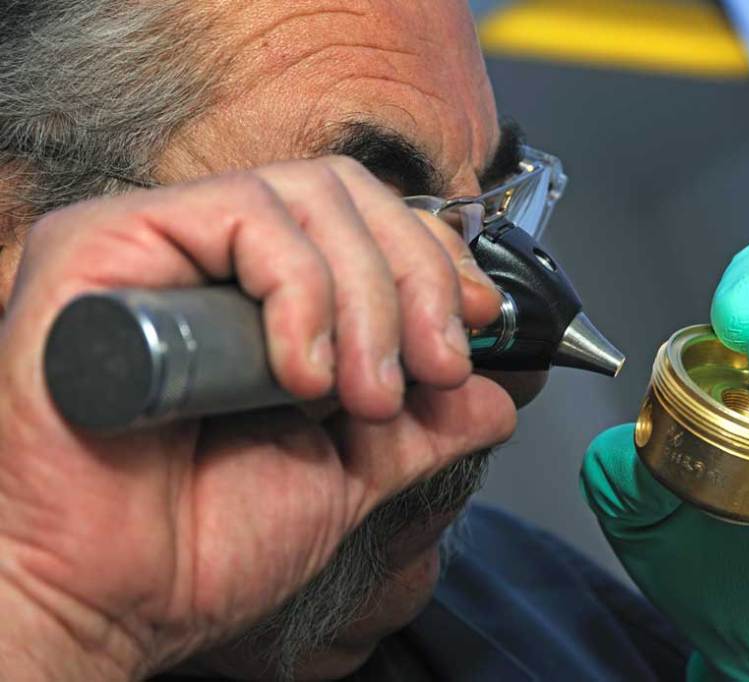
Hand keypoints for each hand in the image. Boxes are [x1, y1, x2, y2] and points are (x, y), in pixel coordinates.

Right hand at [0, 158, 515, 680]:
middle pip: (345, 193)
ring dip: (365, 299)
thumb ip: (423, 425)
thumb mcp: (350, 471)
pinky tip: (301, 374)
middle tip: (434, 369)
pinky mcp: (102, 247)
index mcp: (261, 294)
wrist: (111, 603)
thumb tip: (498, 398)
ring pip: (304, 198)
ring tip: (360, 395)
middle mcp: (208, 257)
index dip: (433, 256)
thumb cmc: (202, 542)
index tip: (479, 318)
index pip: (363, 216)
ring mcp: (157, 245)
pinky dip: (299, 292)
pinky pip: (239, 219)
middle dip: (416, 279)